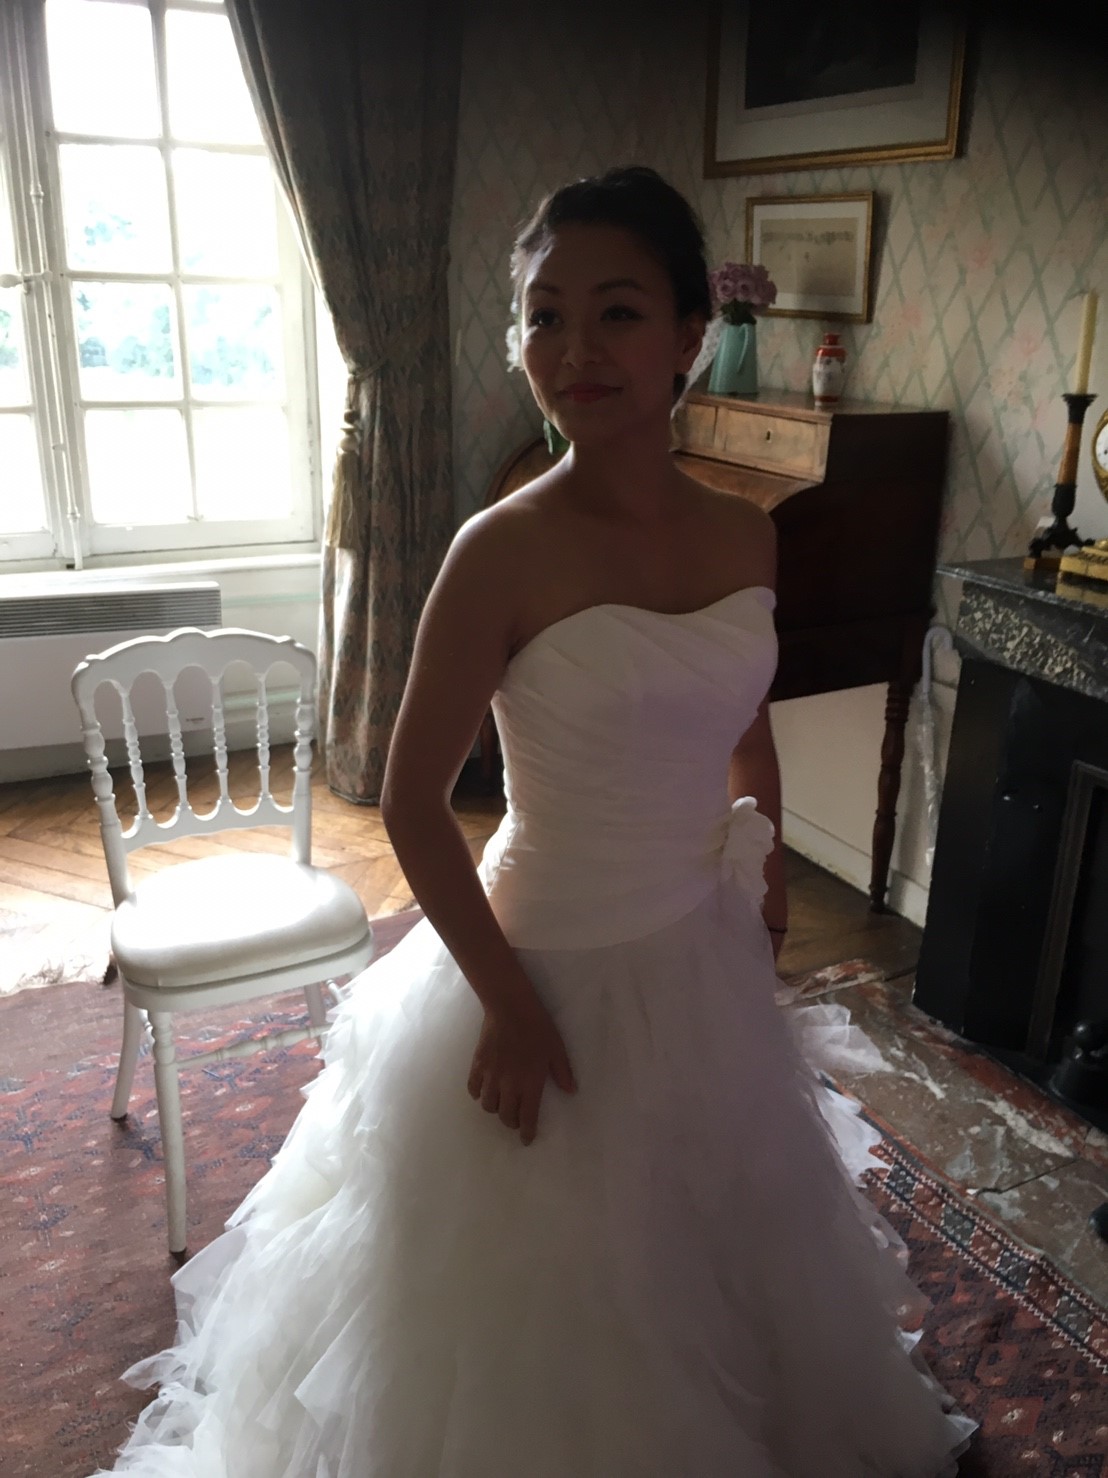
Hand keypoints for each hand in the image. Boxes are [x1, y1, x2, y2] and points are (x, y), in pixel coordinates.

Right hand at [467, 1000, 576, 1145]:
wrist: (510, 1007)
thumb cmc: (538, 1027)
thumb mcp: (557, 1049)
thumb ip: (563, 1072)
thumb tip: (571, 1091)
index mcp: (530, 1082)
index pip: (527, 1116)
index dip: (527, 1132)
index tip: (527, 1140)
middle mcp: (508, 1084)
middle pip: (505, 1115)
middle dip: (512, 1123)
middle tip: (517, 1120)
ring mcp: (491, 1075)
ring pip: (488, 1105)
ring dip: (496, 1110)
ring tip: (502, 1104)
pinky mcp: (478, 1065)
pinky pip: (474, 1088)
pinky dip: (478, 1095)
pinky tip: (485, 1091)